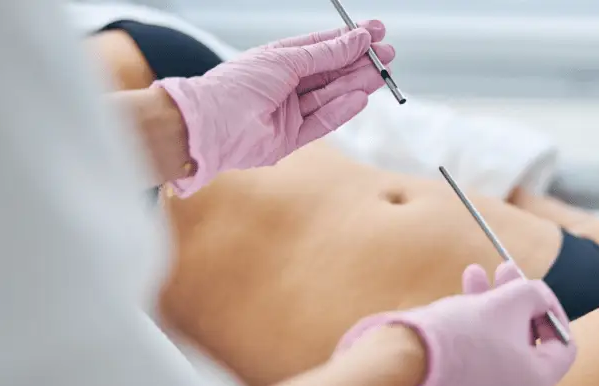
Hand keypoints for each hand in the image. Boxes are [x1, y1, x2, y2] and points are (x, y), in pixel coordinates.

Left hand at [155, 21, 395, 195]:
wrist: (211, 125)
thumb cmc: (237, 85)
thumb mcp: (286, 59)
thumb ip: (325, 53)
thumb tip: (357, 39)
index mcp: (279, 60)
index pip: (322, 47)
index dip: (349, 40)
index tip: (376, 32)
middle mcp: (284, 86)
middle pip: (330, 73)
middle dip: (359, 63)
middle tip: (387, 55)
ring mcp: (288, 113)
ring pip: (329, 96)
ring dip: (355, 84)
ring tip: (379, 74)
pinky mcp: (290, 139)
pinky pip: (322, 123)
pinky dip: (341, 110)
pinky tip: (360, 98)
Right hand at [334, 262, 576, 385]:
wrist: (405, 360)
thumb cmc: (464, 332)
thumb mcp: (509, 300)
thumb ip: (534, 294)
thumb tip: (538, 296)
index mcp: (537, 384)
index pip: (563, 345)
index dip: (551, 309)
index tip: (536, 288)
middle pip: (526, 344)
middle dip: (514, 302)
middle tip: (503, 270)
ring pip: (498, 350)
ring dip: (489, 310)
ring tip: (473, 273)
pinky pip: (475, 364)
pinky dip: (472, 334)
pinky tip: (458, 302)